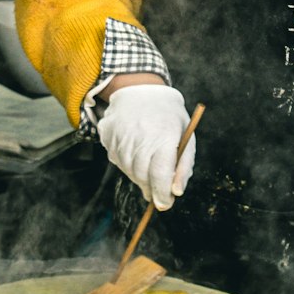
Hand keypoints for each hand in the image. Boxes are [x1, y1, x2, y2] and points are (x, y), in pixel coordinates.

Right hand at [98, 84, 194, 209]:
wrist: (140, 90)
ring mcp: (121, 136)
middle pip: (143, 176)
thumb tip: (176, 192)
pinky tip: (137, 150)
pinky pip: (118, 162)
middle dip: (152, 188)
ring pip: (129, 172)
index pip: (160, 174)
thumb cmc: (169, 117)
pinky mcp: (108, 137)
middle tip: (159, 190)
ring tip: (149, 161)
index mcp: (163, 135)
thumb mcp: (186, 135)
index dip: (162, 193)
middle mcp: (139, 136)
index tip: (165, 204)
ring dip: (140, 176)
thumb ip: (184, 165)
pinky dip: (129, 164)